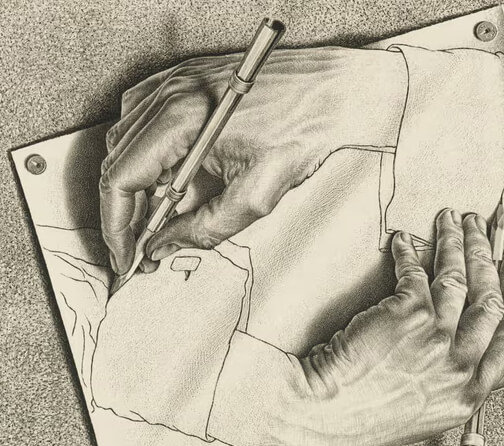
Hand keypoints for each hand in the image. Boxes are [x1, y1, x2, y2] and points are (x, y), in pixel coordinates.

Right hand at [100, 47, 405, 273]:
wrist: (335, 92)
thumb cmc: (304, 130)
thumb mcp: (257, 196)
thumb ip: (205, 228)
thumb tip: (167, 243)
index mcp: (181, 121)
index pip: (121, 180)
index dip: (116, 225)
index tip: (125, 254)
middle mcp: (169, 95)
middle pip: (118, 162)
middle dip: (125, 211)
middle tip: (143, 244)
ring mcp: (174, 83)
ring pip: (126, 143)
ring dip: (135, 184)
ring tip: (160, 215)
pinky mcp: (185, 81)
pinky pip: (143, 121)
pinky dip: (146, 154)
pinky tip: (169, 175)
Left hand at [211, 210, 503, 445]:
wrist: (326, 413)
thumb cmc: (364, 414)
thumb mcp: (424, 411)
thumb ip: (449, 380)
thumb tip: (457, 344)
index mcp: (470, 392)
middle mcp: (461, 363)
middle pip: (490, 298)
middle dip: (488, 255)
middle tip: (482, 228)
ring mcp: (437, 337)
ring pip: (458, 278)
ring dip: (456, 242)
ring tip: (451, 219)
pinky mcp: (407, 314)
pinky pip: (414, 271)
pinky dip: (408, 251)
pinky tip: (403, 240)